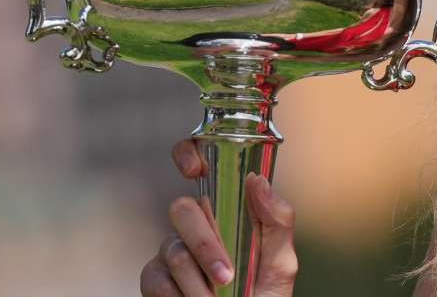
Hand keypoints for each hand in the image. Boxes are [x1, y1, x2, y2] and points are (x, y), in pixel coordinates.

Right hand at [140, 139, 298, 296]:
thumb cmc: (265, 296)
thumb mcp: (281, 262)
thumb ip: (276, 221)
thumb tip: (257, 180)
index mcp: (227, 210)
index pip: (200, 166)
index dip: (188, 154)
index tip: (194, 167)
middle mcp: (196, 225)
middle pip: (182, 210)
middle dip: (205, 246)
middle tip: (226, 277)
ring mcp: (172, 250)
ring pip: (173, 250)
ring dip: (199, 284)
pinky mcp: (154, 278)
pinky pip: (155, 278)